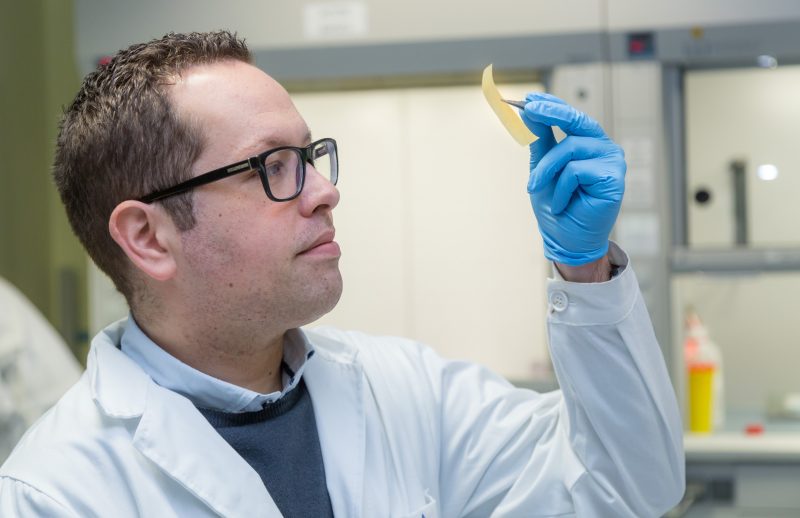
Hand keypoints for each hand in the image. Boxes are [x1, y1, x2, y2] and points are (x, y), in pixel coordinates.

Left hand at [521, 93, 625, 266]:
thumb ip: (541, 140)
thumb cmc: (557, 205)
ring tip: (538, 189)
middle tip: (528, 108)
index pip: (571, 116)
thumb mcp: (542, 167)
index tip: (527, 98)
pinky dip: (562, 189)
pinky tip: (563, 204)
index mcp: (589, 142)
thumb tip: (530, 110)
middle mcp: (604, 147)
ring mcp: (612, 161)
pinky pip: (576, 171)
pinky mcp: (613, 178)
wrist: (566, 239)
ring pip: (570, 148)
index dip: (551, 105)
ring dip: (546, 171)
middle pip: (576, 121)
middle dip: (550, 113)